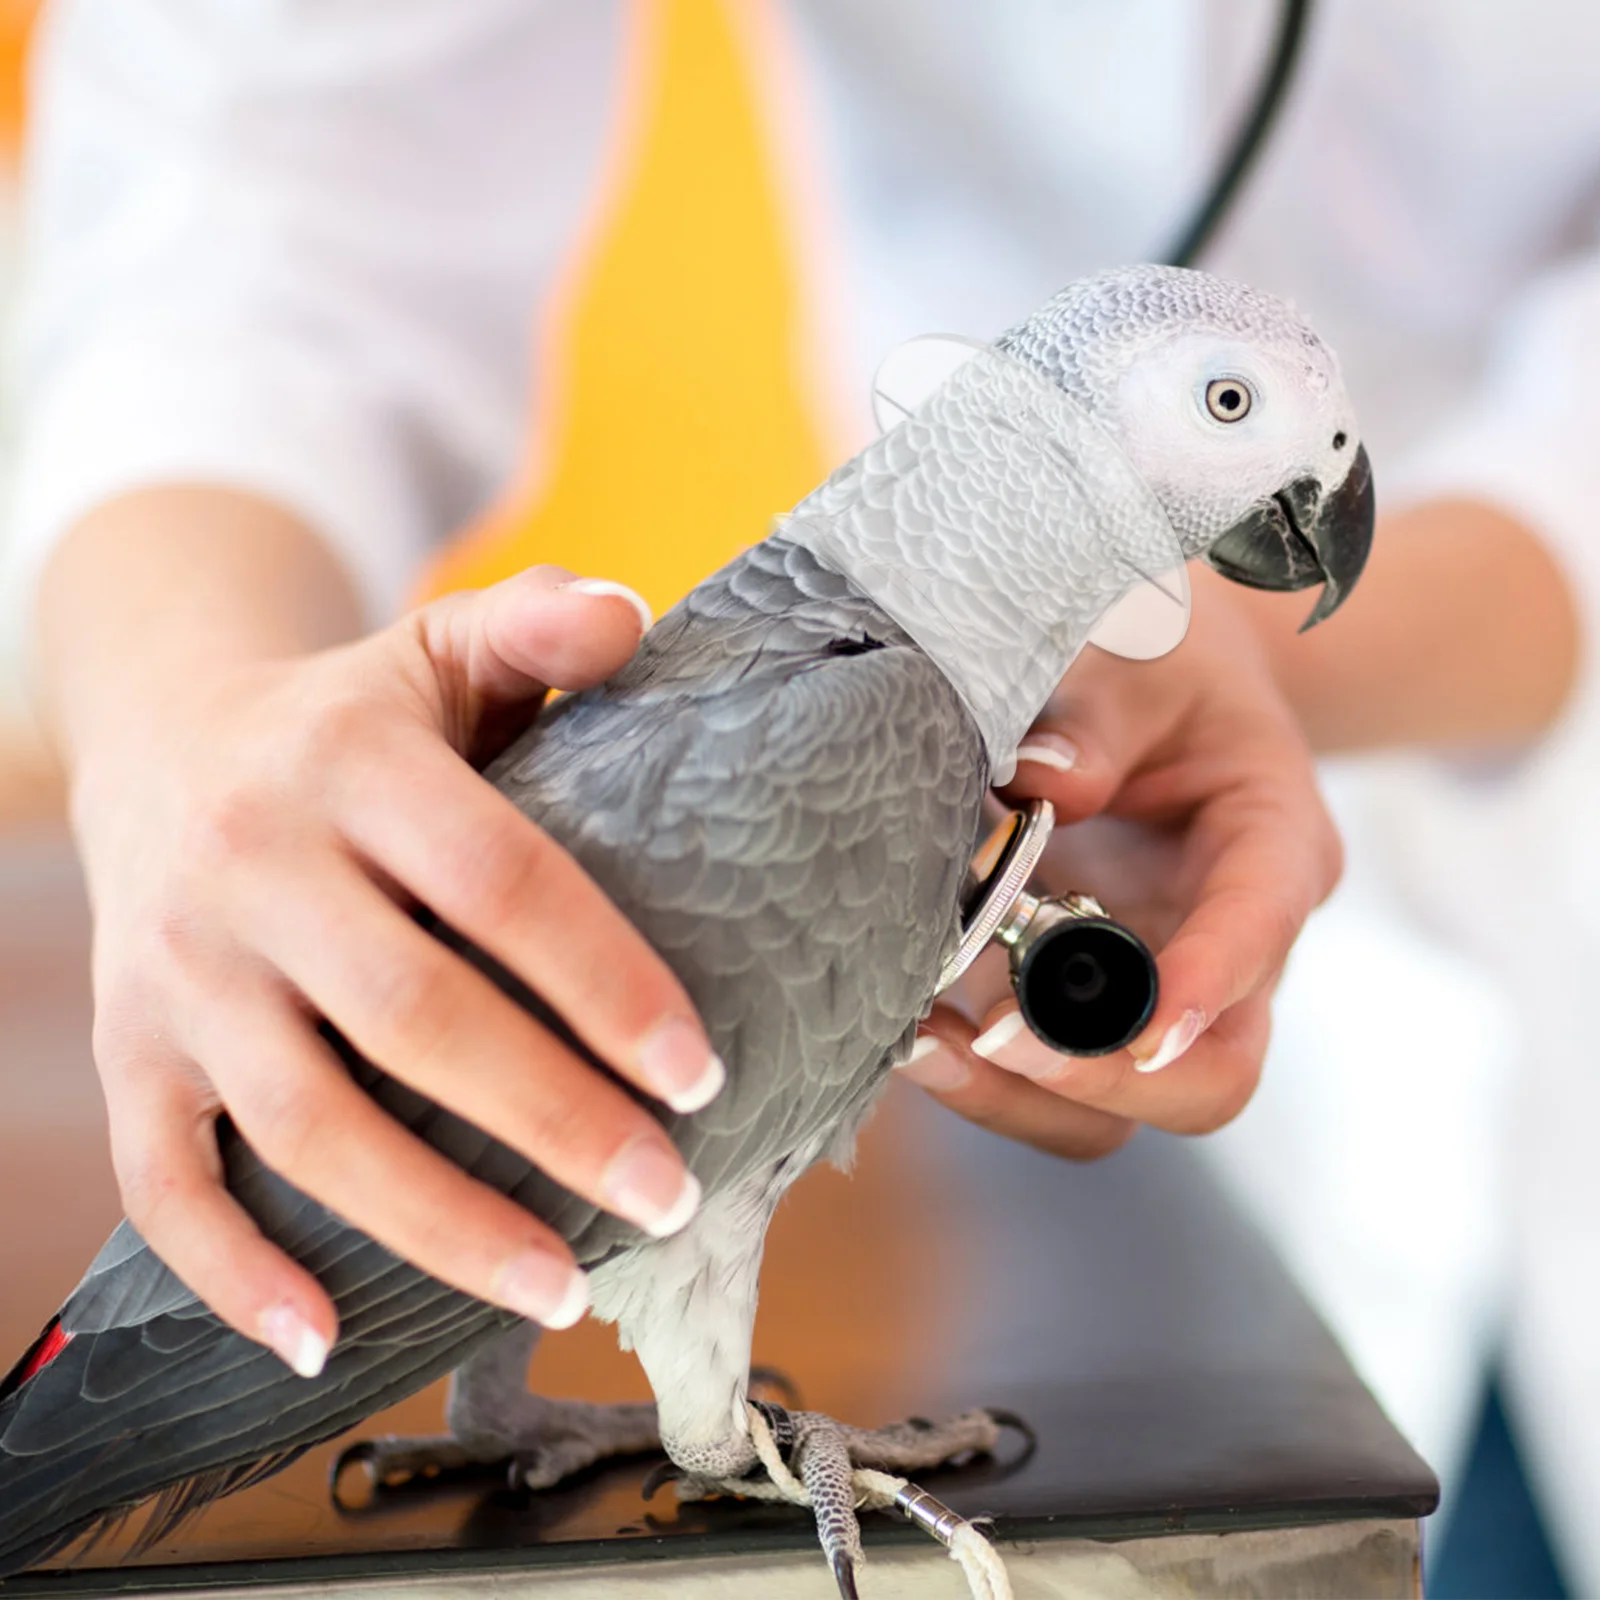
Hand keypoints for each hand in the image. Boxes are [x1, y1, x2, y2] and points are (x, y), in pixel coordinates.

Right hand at [70, 566, 719, 1374]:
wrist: (161, 742)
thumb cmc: (348, 719)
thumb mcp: (436, 648)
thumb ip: (534, 629)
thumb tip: (635, 617)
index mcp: (350, 763)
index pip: (500, 883)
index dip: (605, 983)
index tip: (700, 1075)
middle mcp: (254, 867)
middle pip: (416, 1019)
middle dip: (552, 1122)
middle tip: (667, 1191)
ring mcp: (181, 972)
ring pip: (307, 1124)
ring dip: (436, 1225)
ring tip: (560, 1287)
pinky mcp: (132, 1050)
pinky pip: (164, 1181)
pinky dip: (235, 1272)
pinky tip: (326, 1339)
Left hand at [897, 576, 1341, 1159]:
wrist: (1155, 674)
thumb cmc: (1158, 655)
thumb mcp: (1140, 656)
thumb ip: (1097, 711)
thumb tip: (1042, 783)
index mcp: (1272, 843)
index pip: (1262, 925)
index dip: (1210, 981)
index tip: (1142, 1023)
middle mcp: (1226, 942)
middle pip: (1210, 1072)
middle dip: (1104, 1073)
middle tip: (995, 1039)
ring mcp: (1150, 985)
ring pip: (1120, 1106)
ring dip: (1022, 1095)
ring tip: (921, 1046)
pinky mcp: (1076, 1000)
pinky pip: (1044, 1079)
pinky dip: (981, 1075)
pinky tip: (907, 1033)